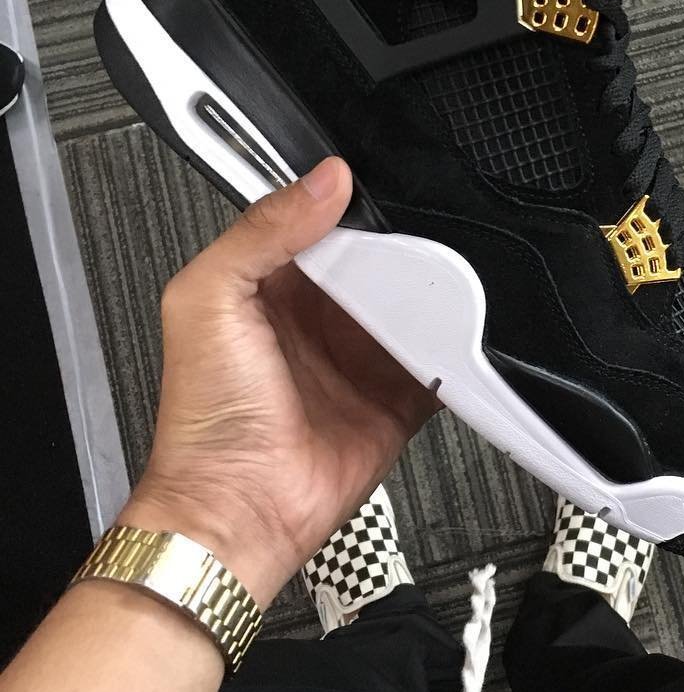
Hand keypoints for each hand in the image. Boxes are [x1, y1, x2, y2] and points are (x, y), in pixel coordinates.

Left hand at [120, 157, 438, 606]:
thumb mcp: (209, 299)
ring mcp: (362, 355)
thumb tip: (324, 180)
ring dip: (435, 294)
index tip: (383, 188)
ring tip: (458, 273)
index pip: (323, 223)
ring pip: (415, 305)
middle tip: (432, 231)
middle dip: (407, 246)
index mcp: (274, 283)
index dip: (351, 203)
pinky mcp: (396, 395)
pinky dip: (456, 349)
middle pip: (380, 262)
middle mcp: (322, 315)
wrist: (240, 511)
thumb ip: (260, 232)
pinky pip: (439, 361)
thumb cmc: (207, 419)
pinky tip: (467, 331)